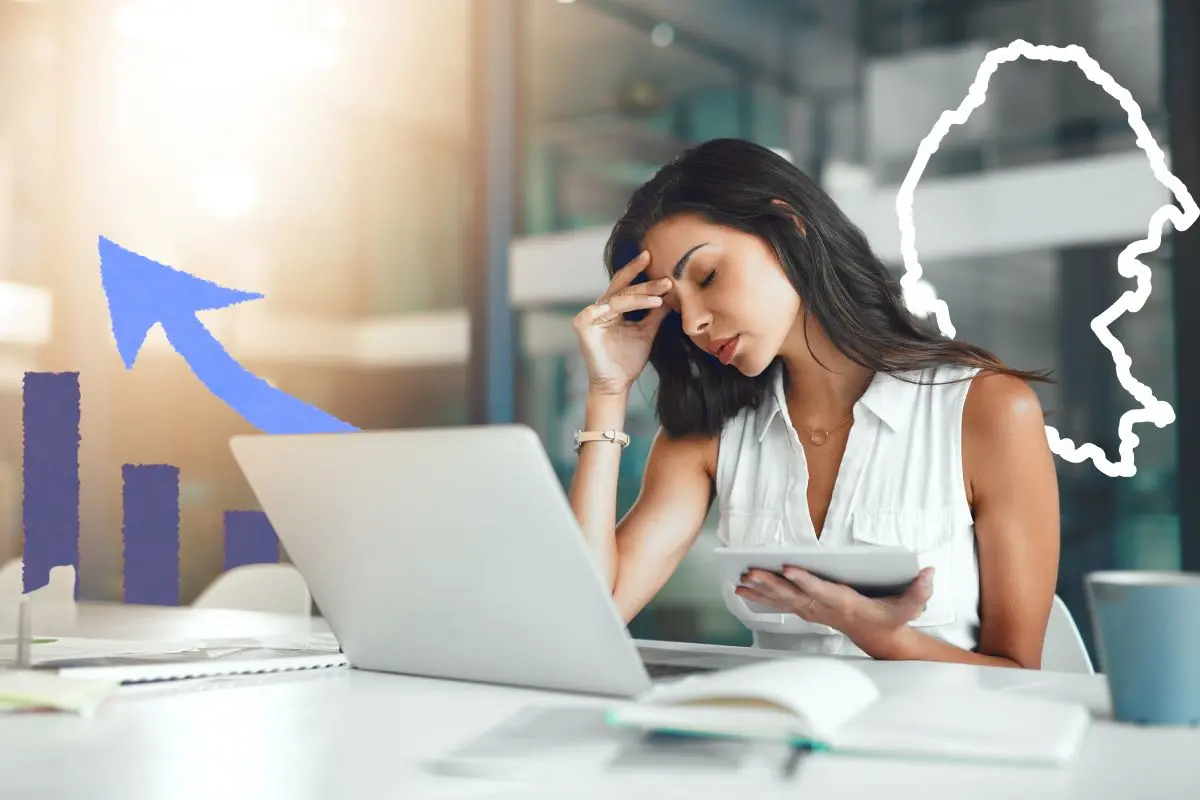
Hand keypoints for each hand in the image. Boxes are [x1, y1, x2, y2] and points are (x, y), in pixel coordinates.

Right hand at [573, 250, 671, 396]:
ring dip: (636, 297)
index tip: (660, 265)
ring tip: (658, 298)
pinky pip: (591, 313)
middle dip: (634, 271)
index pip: (628, 286)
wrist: (617, 384)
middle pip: (620, 286)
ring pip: (614, 300)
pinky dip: (601, 308)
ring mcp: (591, 317)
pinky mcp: (582, 328)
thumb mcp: (647, 332)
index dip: (642, 274)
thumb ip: (655, 314)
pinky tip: (613, 306)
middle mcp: (602, 308)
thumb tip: (671, 295)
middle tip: (650, 258)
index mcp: (615, 308)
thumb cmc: (628, 360)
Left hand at [735, 566, 934, 655]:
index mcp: (846, 604)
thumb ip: (920, 591)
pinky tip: (742, 590)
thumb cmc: (891, 620)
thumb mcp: (910, 607)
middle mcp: (825, 609)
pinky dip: (761, 597)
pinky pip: (781, 604)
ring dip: (760, 591)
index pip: (822, 591)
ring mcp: (815, 611)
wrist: (881, 639)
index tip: (788, 568)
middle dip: (771, 584)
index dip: (805, 580)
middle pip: (794, 596)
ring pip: (783, 601)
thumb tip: (929, 571)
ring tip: (738, 581)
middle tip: (749, 572)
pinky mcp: (809, 610)